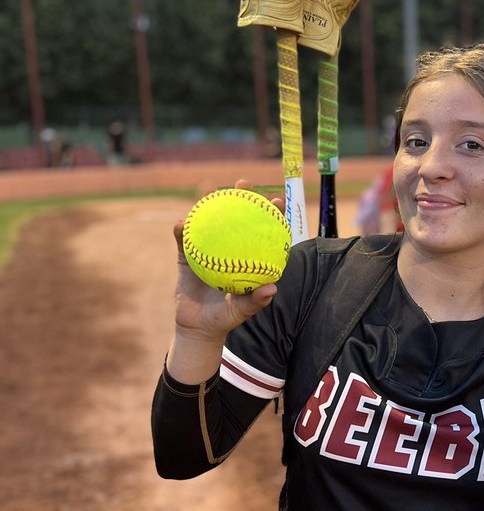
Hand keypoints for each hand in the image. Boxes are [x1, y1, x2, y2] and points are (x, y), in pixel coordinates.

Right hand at [172, 180, 283, 342]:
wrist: (197, 327)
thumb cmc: (224, 319)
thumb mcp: (240, 311)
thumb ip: (255, 301)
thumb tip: (272, 289)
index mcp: (247, 257)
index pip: (264, 231)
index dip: (272, 213)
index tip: (277, 200)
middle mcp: (230, 249)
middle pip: (237, 217)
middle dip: (242, 195)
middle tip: (243, 184)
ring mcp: (208, 249)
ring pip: (209, 222)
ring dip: (209, 204)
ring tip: (209, 191)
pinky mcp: (187, 256)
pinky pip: (183, 241)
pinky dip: (181, 232)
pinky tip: (180, 224)